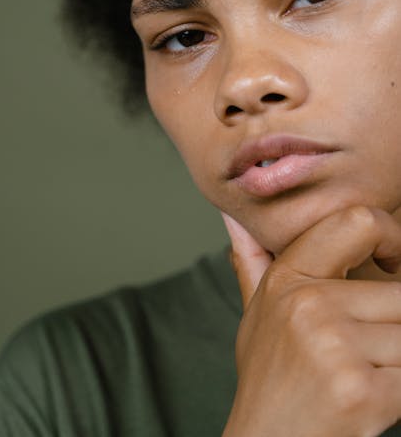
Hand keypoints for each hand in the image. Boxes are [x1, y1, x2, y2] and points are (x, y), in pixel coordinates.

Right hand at [221, 206, 400, 436]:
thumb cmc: (269, 379)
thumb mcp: (256, 315)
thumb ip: (252, 261)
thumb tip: (235, 219)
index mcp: (288, 278)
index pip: (358, 221)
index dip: (393, 236)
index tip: (394, 263)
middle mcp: (308, 305)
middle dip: (397, 325)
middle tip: (370, 347)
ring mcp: (333, 346)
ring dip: (398, 360)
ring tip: (364, 374)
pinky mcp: (360, 391)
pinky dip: (399, 390)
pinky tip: (371, 399)